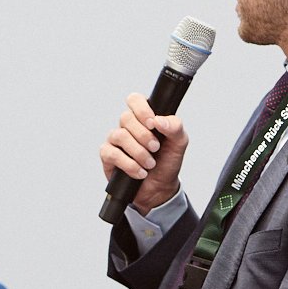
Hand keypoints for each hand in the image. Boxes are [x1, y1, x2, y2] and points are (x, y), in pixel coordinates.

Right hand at [99, 92, 188, 214]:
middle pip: (126, 117)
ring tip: (150, 163)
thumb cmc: (167, 162)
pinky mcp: (108, 156)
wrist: (159, 188)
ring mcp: (115, 140)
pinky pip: (112, 153)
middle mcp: (127, 126)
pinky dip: (129, 164)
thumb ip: (175, 127)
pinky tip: (140, 172)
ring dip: (138, 152)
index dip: (141, 109)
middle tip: (156, 148)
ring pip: (119, 135)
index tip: (152, 123)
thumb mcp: (179, 143)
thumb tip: (159, 120)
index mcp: (143, 117)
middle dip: (144, 135)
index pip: (135, 100)